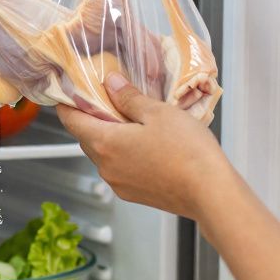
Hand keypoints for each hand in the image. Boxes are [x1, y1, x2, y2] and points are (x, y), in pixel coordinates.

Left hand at [56, 72, 232, 220]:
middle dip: (93, 119)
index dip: (68, 104)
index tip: (70, 92)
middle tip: (109, 100)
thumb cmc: (187, 151)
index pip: (71, 121)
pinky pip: (119, 169)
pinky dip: (124, 155)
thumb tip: (112, 84)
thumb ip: (129, 97)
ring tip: (134, 122)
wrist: (211, 192)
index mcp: (105, 143)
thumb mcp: (158, 112)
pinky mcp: (134, 195)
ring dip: (111, 138)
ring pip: (104, 155)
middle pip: (87, 137)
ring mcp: (119, 184)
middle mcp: (105, 167)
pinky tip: (146, 145)